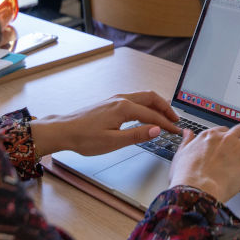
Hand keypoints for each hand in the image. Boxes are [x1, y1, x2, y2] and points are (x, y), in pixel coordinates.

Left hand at [30, 91, 180, 156]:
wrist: (63, 130)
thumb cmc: (84, 138)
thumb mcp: (113, 142)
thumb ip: (137, 135)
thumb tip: (157, 130)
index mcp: (124, 108)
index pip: (153, 115)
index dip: (166, 124)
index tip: (176, 131)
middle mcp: (121, 99)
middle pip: (151, 98)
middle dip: (166, 108)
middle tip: (176, 120)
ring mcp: (115, 99)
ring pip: (143, 97)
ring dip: (157, 105)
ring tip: (165, 117)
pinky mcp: (110, 103)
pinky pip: (135, 100)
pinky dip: (146, 105)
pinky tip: (146, 115)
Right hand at [169, 123, 239, 202]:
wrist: (195, 190)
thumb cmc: (186, 178)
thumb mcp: (180, 156)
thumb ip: (186, 142)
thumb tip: (187, 133)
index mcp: (208, 137)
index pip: (224, 130)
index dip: (230, 135)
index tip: (234, 140)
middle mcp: (225, 139)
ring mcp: (238, 148)